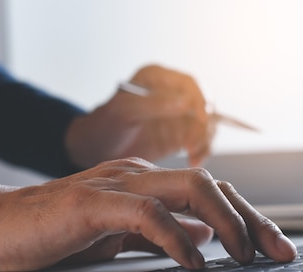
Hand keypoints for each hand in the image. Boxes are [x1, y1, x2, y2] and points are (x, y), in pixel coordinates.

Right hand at [0, 158, 295, 271]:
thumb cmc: (51, 236)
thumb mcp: (117, 238)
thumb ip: (159, 235)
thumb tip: (204, 240)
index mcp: (143, 186)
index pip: (210, 194)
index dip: (248, 218)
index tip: (274, 248)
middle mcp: (135, 178)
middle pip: (211, 185)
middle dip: (252, 219)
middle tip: (279, 253)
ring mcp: (114, 186)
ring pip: (189, 188)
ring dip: (226, 222)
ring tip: (246, 256)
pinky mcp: (91, 203)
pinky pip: (146, 213)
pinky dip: (176, 237)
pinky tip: (194, 261)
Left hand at [65, 64, 214, 167]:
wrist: (96, 150)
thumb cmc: (104, 124)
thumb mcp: (124, 110)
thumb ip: (153, 104)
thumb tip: (187, 103)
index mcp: (158, 79)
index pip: (190, 85)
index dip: (201, 100)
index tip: (201, 119)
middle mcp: (172, 95)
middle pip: (203, 106)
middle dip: (204, 125)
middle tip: (193, 145)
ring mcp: (178, 117)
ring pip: (205, 125)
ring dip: (205, 141)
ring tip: (193, 157)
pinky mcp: (180, 136)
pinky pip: (200, 142)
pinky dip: (201, 151)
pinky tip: (193, 161)